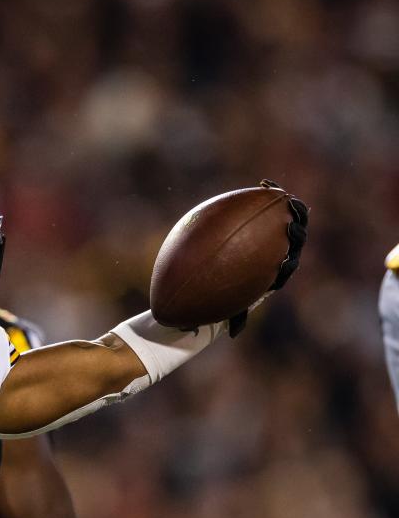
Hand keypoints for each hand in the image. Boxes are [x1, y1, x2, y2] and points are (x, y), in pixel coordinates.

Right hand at [227, 179, 308, 336]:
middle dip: (297, 229)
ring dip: (289, 206)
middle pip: (295, 240)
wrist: (221, 278)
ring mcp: (276, 235)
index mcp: (275, 273)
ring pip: (289, 219)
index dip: (289, 259)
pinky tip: (263, 184)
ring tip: (285, 194)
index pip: (288, 266)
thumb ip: (233, 316)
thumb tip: (233, 333)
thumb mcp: (228, 306)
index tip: (284, 257)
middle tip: (290, 222)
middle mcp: (280, 253)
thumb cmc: (223, 296)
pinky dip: (269, 195)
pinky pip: (269, 206)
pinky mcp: (268, 219)